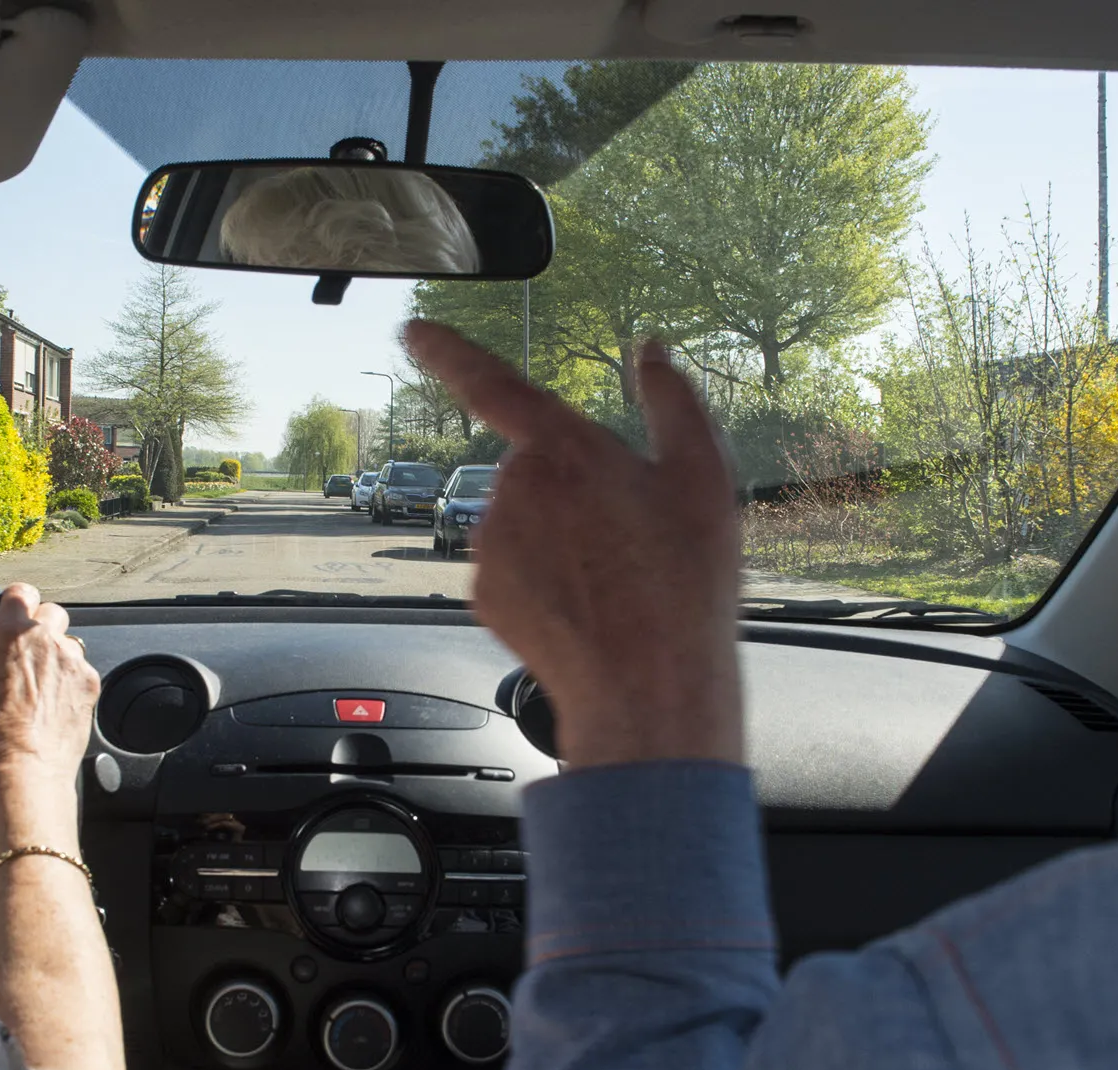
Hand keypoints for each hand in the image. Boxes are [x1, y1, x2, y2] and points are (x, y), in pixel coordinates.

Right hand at [0, 584, 99, 795]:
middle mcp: (47, 642)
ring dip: (54, 652)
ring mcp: (74, 663)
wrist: (27, 777)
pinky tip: (50, 703)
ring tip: (35, 684)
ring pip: (67, 641)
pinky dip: (69, 677)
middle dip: (36, 626)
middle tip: (18, 654)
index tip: (7, 615)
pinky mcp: (90, 685)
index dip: (13, 602)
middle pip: (49, 613)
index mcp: (10, 636)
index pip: (20, 593)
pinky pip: (81, 668)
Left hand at [404, 321, 744, 767]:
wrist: (647, 689)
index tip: (414, 332)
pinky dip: (541, 578)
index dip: (448, 352)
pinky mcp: (481, 592)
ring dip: (558, 537)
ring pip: (522, 519)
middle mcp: (515, 490)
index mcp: (564, 449)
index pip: (491, 384)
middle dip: (571, 491)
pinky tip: (583, 604)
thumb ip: (672, 401)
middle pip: (534, 468)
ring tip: (613, 578)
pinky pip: (510, 567)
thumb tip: (652, 353)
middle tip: (627, 536)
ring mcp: (491, 545)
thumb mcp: (703, 478)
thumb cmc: (682, 587)